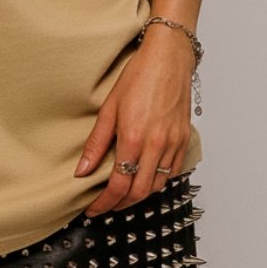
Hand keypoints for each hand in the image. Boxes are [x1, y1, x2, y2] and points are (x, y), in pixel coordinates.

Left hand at [74, 27, 194, 213]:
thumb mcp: (109, 108)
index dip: (104, 203)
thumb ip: (97, 143)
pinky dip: (157, 181)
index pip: (118, 185)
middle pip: (139, 192)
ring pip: (157, 186)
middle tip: (105, 206)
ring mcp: (173, 144)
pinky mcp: (184, 140)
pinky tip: (145, 178)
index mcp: (134, 138)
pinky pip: (172, 173)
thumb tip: (82, 170)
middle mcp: (156, 145)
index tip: (93, 209)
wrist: (169, 58)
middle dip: (120, 205)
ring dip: (139, 196)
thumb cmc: (139, 76)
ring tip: (122, 194)